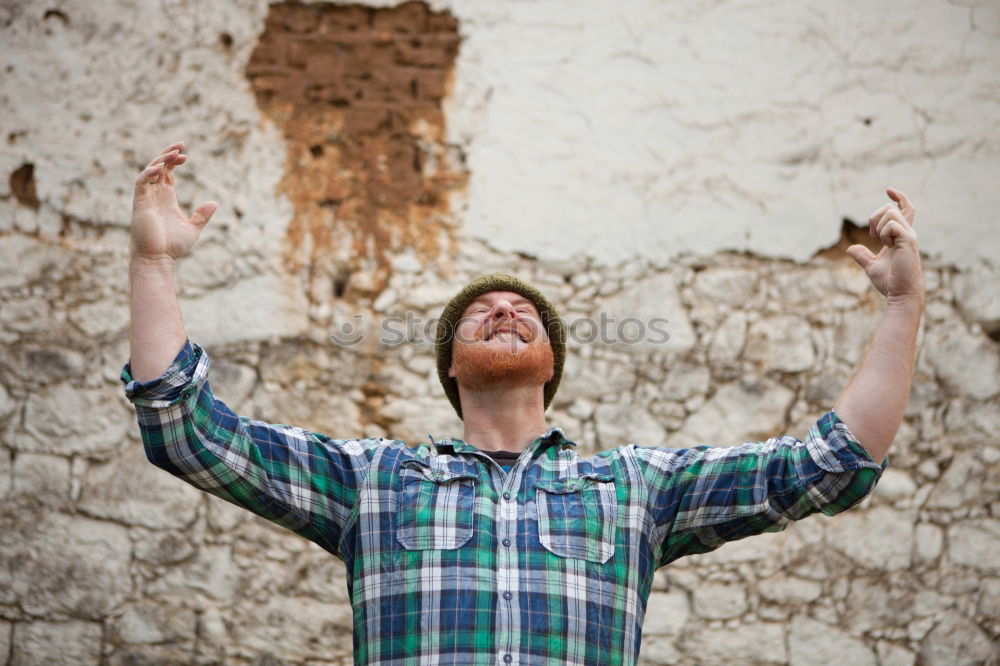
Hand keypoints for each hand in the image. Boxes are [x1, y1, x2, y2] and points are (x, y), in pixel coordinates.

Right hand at [130, 141, 218, 263]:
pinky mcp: (140, 204)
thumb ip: (202, 215)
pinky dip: (149, 173)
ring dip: (161, 160)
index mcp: (166, 199)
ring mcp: (146, 198)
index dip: (174, 162)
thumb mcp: (193, 229)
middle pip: (158, 167)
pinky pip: (141, 182)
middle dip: (168, 154)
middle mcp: (155, 195)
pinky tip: (161, 168)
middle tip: (181, 144)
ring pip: (149, 171)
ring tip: (175, 152)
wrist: (157, 259)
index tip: (186, 155)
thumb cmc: (172, 247)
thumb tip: (214, 203)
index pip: (167, 173)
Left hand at [846, 188, 923, 308]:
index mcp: (900, 236)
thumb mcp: (871, 266)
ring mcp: (909, 236)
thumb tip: (851, 249)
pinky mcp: (908, 240)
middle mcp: (907, 233)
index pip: (905, 210)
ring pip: (890, 213)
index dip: (899, 198)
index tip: (889, 190)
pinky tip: (886, 245)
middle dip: (874, 216)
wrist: (900, 294)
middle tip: (870, 234)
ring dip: (878, 225)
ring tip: (880, 242)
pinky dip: (883, 233)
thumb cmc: (889, 282)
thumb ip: (862, 256)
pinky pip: (892, 225)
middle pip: (891, 208)